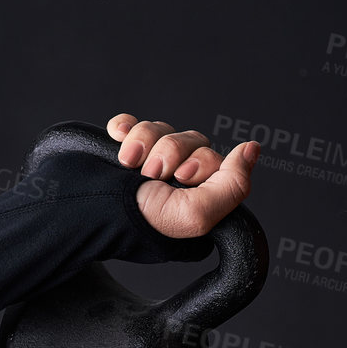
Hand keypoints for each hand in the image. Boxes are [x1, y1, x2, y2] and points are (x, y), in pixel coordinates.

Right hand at [105, 114, 259, 239]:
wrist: (94, 215)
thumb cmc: (145, 224)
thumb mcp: (198, 214)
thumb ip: (234, 183)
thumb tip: (252, 149)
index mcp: (197, 191)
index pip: (213, 157)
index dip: (200, 161)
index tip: (183, 176)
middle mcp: (175, 174)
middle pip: (189, 139)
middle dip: (170, 152)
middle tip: (154, 175)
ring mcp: (147, 160)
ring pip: (160, 129)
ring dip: (144, 141)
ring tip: (129, 164)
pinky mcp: (120, 146)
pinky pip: (130, 123)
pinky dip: (124, 128)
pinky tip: (118, 140)